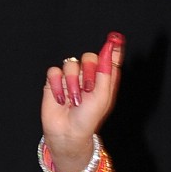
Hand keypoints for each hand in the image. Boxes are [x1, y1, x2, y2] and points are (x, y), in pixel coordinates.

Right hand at [41, 32, 124, 164]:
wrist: (68, 132)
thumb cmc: (88, 118)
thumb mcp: (102, 95)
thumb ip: (106, 71)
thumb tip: (112, 47)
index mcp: (103, 80)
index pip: (109, 58)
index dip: (112, 48)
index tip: (115, 38)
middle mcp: (88, 76)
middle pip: (89, 57)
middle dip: (88, 71)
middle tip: (88, 88)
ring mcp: (71, 78)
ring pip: (70, 63)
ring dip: (73, 83)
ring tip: (74, 100)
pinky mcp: (54, 82)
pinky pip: (54, 71)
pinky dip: (58, 86)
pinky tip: (61, 99)